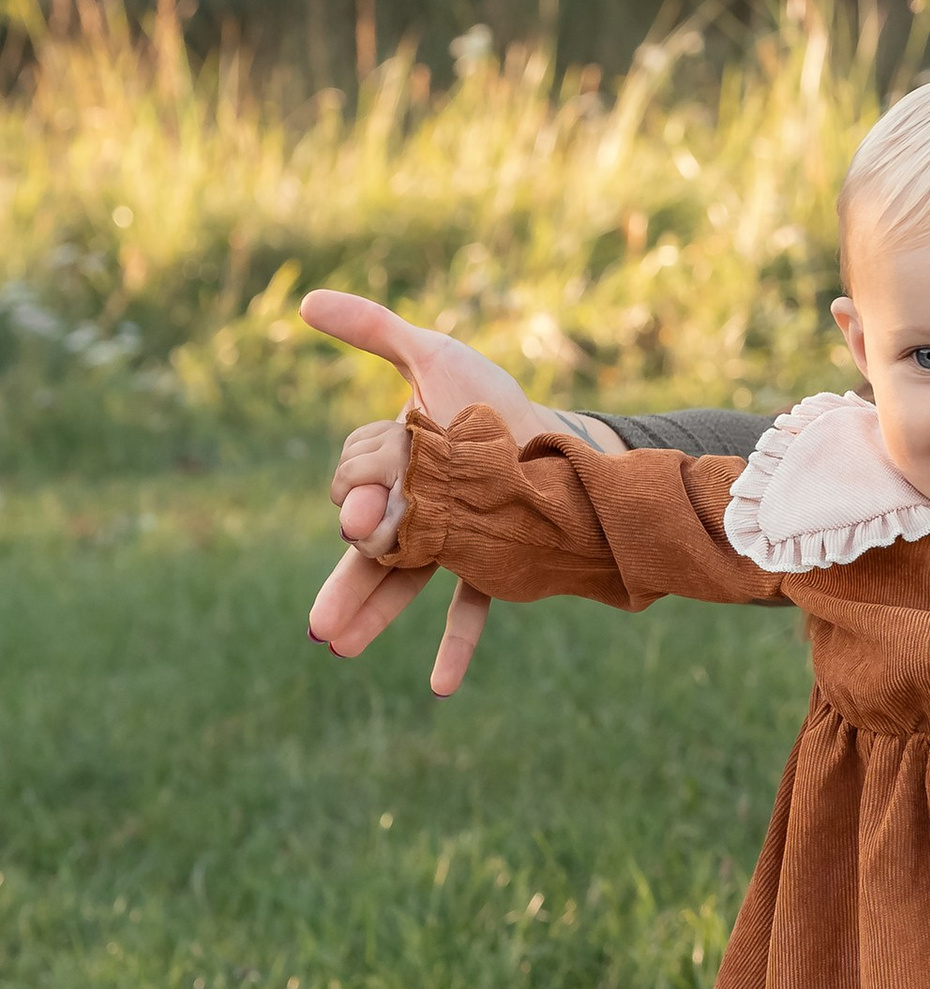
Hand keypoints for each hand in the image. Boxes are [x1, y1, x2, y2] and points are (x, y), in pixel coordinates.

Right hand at [301, 290, 562, 696]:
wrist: (566, 438)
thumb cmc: (494, 403)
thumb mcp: (433, 356)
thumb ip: (373, 329)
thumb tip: (305, 302)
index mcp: (396, 475)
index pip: (358, 492)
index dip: (359, 492)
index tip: (363, 498)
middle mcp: (417, 517)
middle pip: (368, 554)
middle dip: (343, 587)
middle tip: (318, 626)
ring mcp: (454, 547)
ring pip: (403, 587)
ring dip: (373, 617)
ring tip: (339, 649)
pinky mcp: (495, 567)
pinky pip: (471, 611)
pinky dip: (457, 646)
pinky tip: (441, 687)